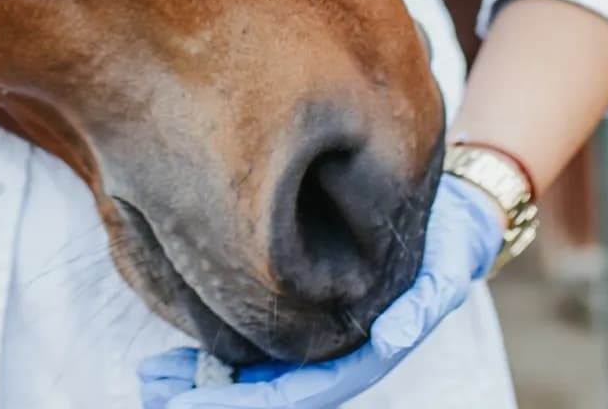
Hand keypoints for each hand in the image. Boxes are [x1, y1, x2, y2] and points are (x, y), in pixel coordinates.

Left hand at [137, 173, 502, 407]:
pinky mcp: (299, 303)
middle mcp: (336, 351)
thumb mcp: (449, 265)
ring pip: (255, 370)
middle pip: (268, 390)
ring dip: (203, 379)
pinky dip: (214, 345)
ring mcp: (316, 333)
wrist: (455, 218)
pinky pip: (254, 338)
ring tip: (152, 376)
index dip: (249, 401)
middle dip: (211, 397)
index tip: (194, 406)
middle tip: (154, 388)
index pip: (300, 391)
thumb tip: (390, 335)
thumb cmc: (452, 240)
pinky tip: (175, 351)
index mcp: (364, 351)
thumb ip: (428, 299)